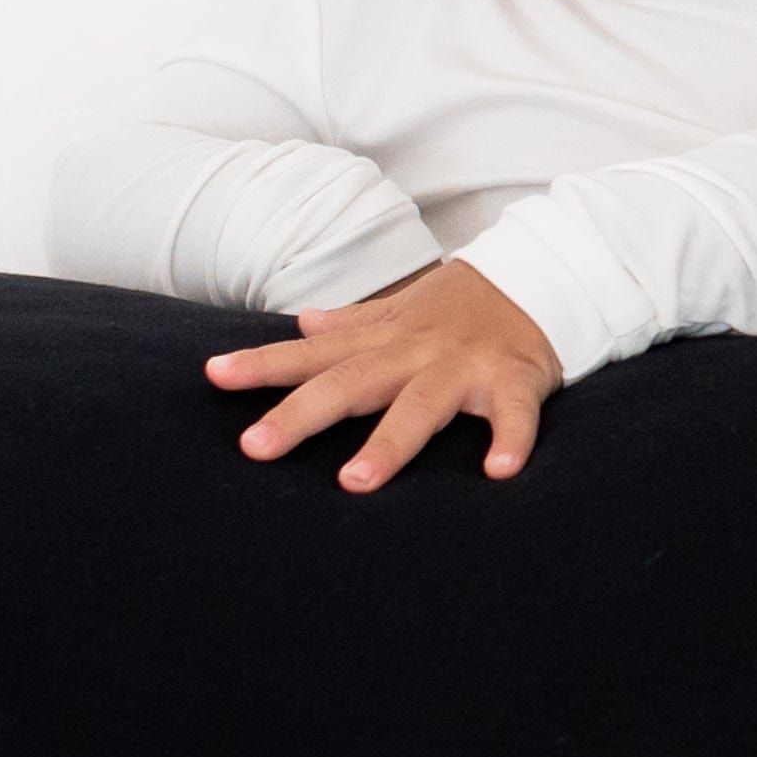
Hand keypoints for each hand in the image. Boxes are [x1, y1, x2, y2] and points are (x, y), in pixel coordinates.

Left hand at [206, 259, 564, 489]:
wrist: (542, 273)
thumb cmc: (462, 305)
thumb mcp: (403, 309)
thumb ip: (352, 323)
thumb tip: (299, 323)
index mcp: (387, 338)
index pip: (315, 352)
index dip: (264, 364)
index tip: (214, 375)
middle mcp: (417, 350)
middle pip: (352, 382)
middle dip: (302, 414)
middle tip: (256, 446)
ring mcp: (465, 365)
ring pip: (422, 404)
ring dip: (390, 441)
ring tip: (355, 483)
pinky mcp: (515, 378)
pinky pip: (514, 413)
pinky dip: (511, 439)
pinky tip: (499, 472)